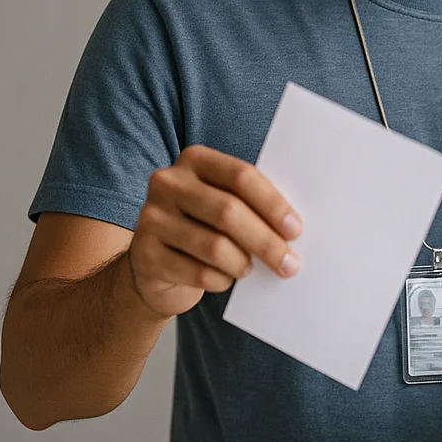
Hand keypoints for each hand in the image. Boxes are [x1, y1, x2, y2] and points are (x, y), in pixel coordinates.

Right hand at [127, 144, 302, 317]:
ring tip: (249, 270)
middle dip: (266, 241)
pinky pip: (198, 273)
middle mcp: (167, 182)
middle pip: (229, 211)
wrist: (155, 266)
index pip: (241, 176)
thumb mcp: (223, 205)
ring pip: (214, 246)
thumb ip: (250, 205)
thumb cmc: (203, 228)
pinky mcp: (145, 255)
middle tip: (289, 265)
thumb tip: (293, 228)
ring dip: (242, 264)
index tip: (296, 229)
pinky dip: (221, 281)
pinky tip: (224, 279)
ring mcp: (151, 218)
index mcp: (194, 160)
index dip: (272, 204)